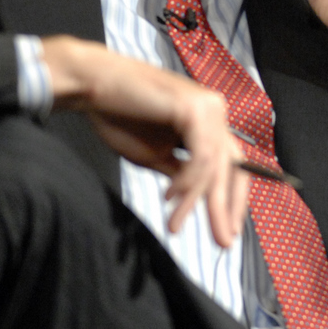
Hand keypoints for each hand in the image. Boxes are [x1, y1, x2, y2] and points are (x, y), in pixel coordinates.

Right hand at [41, 36, 245, 246]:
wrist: (93, 86)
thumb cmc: (120, 117)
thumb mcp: (157, 156)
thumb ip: (181, 174)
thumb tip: (198, 200)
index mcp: (211, 123)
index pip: (234, 167)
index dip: (234, 201)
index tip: (227, 232)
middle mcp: (216, 112)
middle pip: (232, 169)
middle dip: (224, 209)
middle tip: (221, 242)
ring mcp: (208, 107)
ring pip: (214, 166)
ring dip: (195, 200)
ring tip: (175, 224)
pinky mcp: (193, 108)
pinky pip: (200, 155)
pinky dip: (188, 181)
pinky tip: (171, 196)